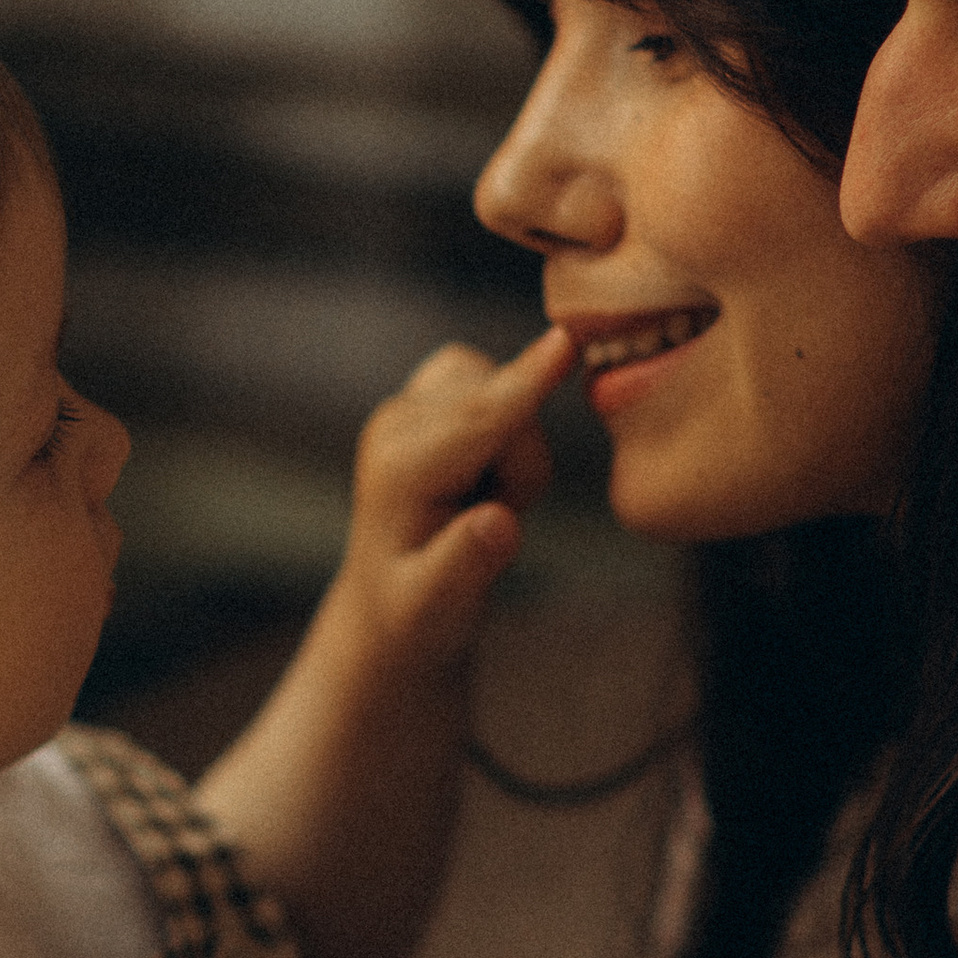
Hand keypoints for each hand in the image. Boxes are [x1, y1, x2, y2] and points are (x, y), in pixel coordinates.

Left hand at [336, 322, 574, 675]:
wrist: (390, 606)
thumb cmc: (415, 617)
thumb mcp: (436, 609)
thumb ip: (466, 564)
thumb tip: (498, 524)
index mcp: (398, 471)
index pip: (479, 423)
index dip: (527, 385)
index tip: (566, 341)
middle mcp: (395, 424)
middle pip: (505, 406)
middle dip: (524, 466)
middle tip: (492, 524)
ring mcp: (408, 402)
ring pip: (507, 389)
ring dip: (518, 450)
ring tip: (484, 505)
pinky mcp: (428, 393)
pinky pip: (501, 384)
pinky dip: (510, 427)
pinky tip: (482, 476)